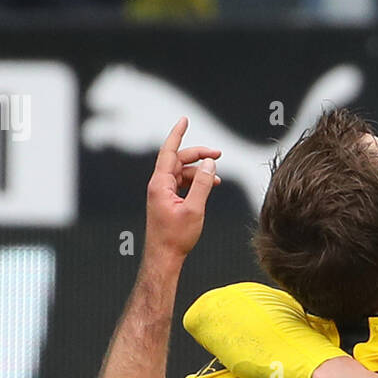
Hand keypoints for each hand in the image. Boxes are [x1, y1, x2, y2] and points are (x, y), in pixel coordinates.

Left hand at [144, 116, 220, 263]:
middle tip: (218, 155)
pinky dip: (196, 183)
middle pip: (178, 161)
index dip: (178, 134)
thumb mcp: (194, 209)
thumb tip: (210, 165)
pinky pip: (182, 184)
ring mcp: (162, 193)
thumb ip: (203, 185)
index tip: (185, 120)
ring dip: (200, 173)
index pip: (169, 151)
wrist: (164, 257)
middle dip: (198, 156)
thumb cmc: (176, 237)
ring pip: (182, 173)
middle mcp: (158, 185)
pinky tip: (209, 188)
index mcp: (160, 183)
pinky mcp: (167, 201)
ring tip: (219, 180)